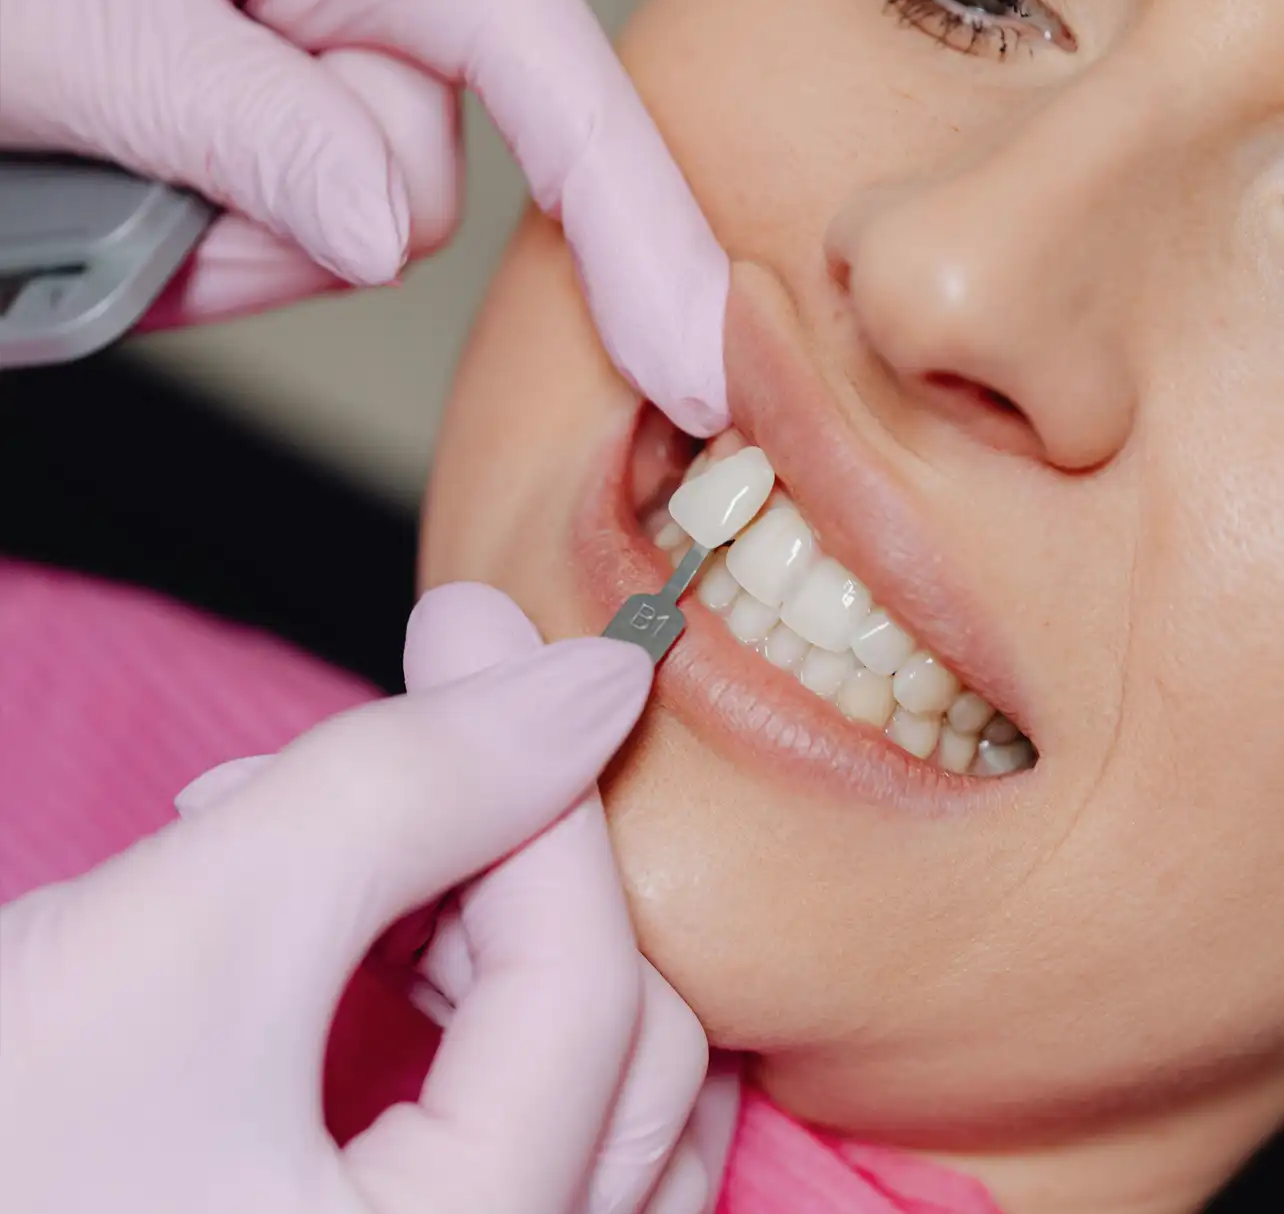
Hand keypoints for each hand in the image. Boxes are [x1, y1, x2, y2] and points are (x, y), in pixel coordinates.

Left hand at [0, 0, 727, 435]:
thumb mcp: (85, 23)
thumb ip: (254, 129)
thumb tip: (385, 231)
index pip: (544, 59)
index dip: (630, 218)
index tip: (687, 356)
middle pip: (423, 176)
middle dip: (290, 218)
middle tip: (139, 163)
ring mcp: (344, 29)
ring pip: (361, 217)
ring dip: (239, 232)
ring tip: (114, 152)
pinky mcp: (307, 90)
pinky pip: (312, 217)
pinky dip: (225, 235)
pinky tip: (147, 173)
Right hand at [0, 584, 731, 1213]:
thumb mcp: (183, 944)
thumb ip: (407, 794)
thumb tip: (591, 688)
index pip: (586, 993)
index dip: (538, 782)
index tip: (476, 634)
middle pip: (621, 1049)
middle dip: (512, 859)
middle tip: (403, 746)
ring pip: (587, 1091)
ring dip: (489, 929)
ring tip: (339, 855)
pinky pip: (520, 1128)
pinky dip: (456, 1006)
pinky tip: (348, 934)